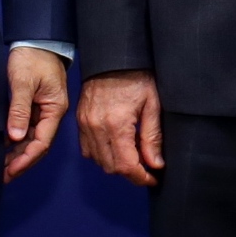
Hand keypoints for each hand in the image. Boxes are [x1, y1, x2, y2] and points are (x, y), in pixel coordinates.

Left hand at [3, 48, 69, 179]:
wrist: (37, 40)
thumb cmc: (32, 58)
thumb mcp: (23, 82)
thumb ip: (19, 109)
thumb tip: (15, 137)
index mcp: (54, 109)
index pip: (42, 142)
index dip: (26, 159)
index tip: (10, 171)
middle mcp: (51, 114)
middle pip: (38, 146)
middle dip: (22, 163)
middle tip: (2, 177)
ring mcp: (43, 111)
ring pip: (32, 140)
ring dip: (18, 155)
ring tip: (1, 168)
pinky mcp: (35, 107)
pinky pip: (27, 130)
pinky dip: (17, 142)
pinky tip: (4, 149)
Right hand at [76, 68, 164, 185]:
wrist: (112, 57)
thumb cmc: (136, 77)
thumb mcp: (152, 104)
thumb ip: (152, 137)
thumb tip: (155, 164)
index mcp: (116, 124)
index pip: (126, 165)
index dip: (140, 177)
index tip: (152, 178)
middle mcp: (96, 128)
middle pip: (111, 167)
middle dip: (130, 173)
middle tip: (146, 169)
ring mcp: (85, 125)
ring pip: (98, 161)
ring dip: (116, 165)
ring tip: (134, 158)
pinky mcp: (80, 121)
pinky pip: (87, 150)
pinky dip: (101, 155)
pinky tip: (116, 147)